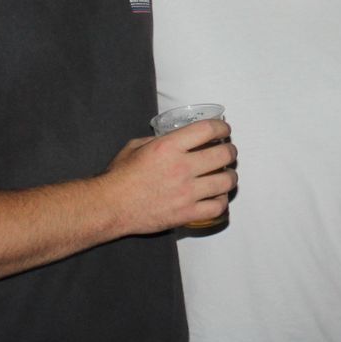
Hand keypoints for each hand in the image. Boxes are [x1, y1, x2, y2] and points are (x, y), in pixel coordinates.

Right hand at [104, 119, 237, 233]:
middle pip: (223, 154)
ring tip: (226, 175)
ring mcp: (186, 192)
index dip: (222, 128)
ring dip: (230, 176)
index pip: (207, 129)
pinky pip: (217, 207)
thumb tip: (177, 138)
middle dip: (230, 151)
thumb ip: (159, 140)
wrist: (110, 206)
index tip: (224, 130)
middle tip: (228, 152)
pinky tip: (217, 196)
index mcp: (168, 147)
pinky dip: (221, 200)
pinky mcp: (186, 213)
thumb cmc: (120, 176)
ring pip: (226, 181)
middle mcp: (181, 167)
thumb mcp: (136, 146)